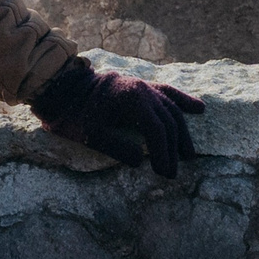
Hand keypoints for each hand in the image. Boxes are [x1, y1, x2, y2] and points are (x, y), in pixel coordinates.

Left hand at [28, 61, 205, 177]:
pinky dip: (182, 100)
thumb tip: (140, 161)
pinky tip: (198, 108)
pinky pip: (166, 93)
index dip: (163, 153)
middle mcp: (141, 89)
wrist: (60, 87)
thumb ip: (117, 147)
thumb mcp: (90, 134)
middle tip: (172, 172)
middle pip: (167, 120)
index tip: (164, 173)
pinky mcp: (140, 86)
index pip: (156, 130)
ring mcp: (142, 85)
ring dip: (181, 131)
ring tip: (188, 153)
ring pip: (171, 108)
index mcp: (131, 98)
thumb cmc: (72, 113)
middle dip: (173, 148)